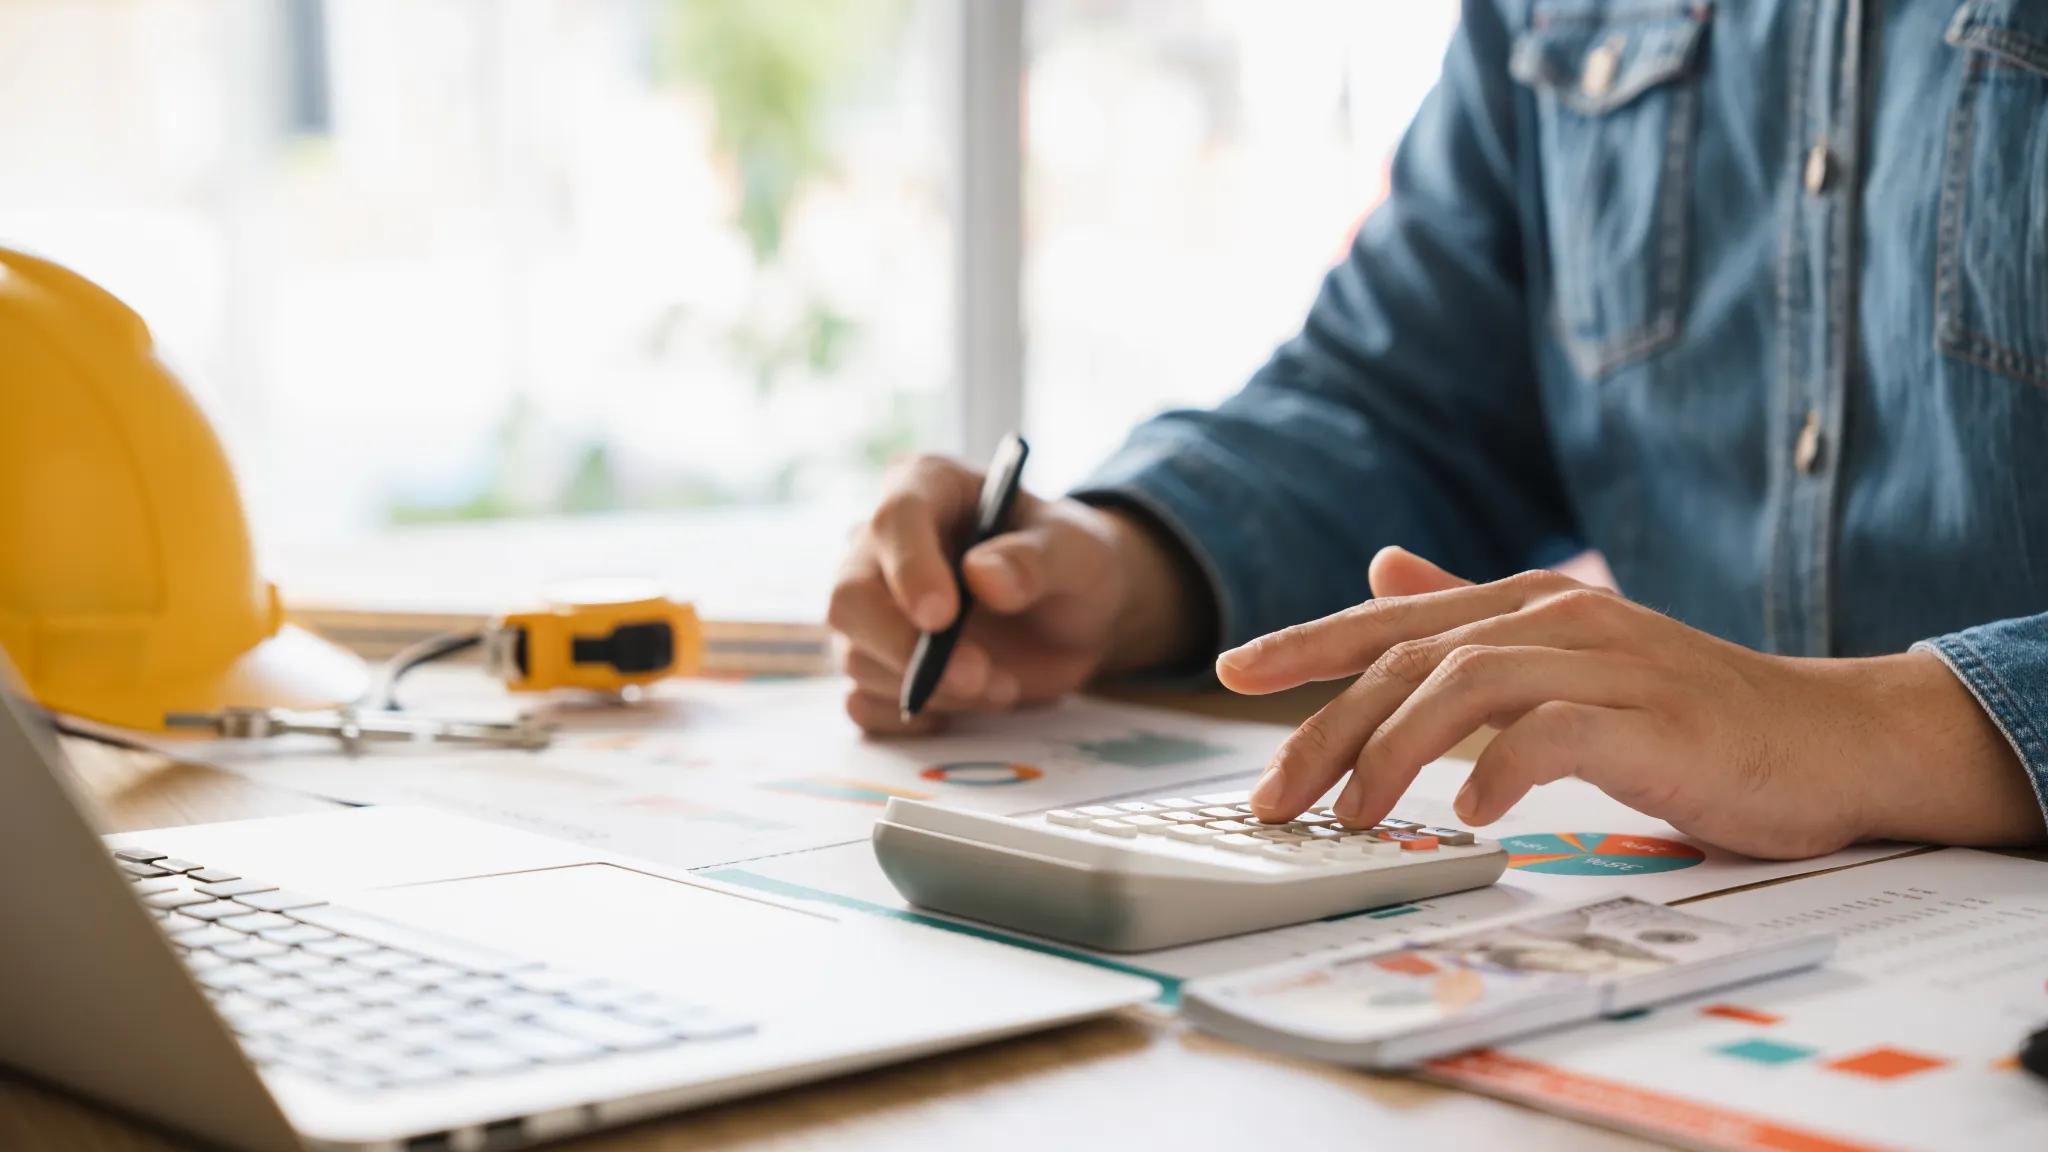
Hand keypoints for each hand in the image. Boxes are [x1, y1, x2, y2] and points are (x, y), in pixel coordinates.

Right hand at [828, 455, 1203, 733]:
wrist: (1076, 618)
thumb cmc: (1073, 564)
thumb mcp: (1079, 552)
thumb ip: (1038, 559)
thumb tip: (984, 576)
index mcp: (927, 488)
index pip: (894, 519)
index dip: (910, 568)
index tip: (942, 617)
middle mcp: (882, 546)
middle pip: (850, 599)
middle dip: (906, 648)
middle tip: (978, 676)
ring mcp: (873, 608)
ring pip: (857, 658)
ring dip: (932, 689)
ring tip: (1002, 685)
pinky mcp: (878, 663)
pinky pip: (862, 703)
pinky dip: (913, 717)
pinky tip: (966, 704)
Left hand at [1219, 547, 2041, 857]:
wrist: (1822, 737)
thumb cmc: (1681, 708)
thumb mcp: (1565, 654)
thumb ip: (1471, 615)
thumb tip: (1381, 567)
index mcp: (1526, 604)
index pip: (1392, 617)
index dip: (1306, 641)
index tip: (1232, 672)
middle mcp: (1555, 618)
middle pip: (1409, 659)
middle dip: (1327, 726)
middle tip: (1274, 796)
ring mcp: (1605, 663)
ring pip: (1466, 684)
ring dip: (1393, 752)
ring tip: (1352, 815)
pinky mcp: (1653, 720)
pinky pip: (1556, 733)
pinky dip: (1502, 768)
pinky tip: (1473, 813)